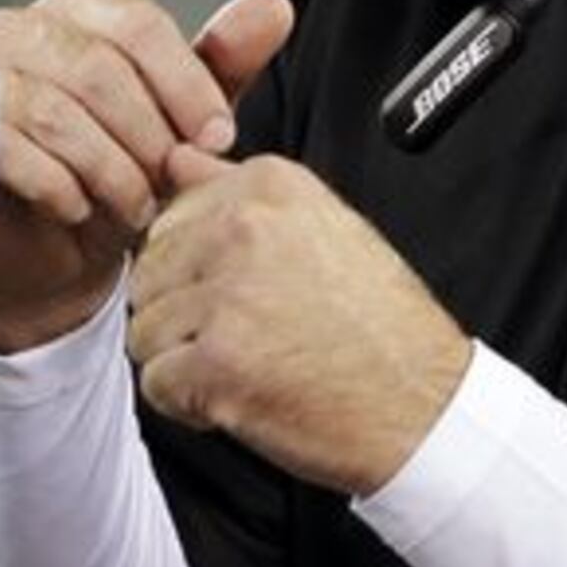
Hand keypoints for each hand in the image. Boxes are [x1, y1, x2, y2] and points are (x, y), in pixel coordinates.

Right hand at [0, 0, 291, 353]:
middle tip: (171, 181)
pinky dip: (62, 187)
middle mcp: (19, 29)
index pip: (136, 23)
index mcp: (77, 9)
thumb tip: (273, 7)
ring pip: (56, 109)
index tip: (218, 138)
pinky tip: (80, 210)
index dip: (186, 86)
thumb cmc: (113, 175)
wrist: (53, 257)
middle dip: (149, 135)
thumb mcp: (184, 120)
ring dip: (111, 169)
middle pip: (97, 65)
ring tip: (135, 206)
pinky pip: (11, 150)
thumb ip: (223, 64)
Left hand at [128, 145, 474, 497]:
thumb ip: (238, 190)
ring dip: (184, 362)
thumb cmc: (379, 328)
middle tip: (253, 338)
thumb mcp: (322, 228)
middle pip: (148, 274)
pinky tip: (244, 397)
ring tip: (251, 367)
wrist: (422, 406)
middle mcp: (245, 227)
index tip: (252, 292)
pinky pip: (155, 382)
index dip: (198, 272)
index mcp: (270, 185)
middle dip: (184, 317)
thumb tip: (179, 159)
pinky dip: (190, 404)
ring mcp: (229, 294)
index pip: (169, 220)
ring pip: (144, 331)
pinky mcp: (216, 362)